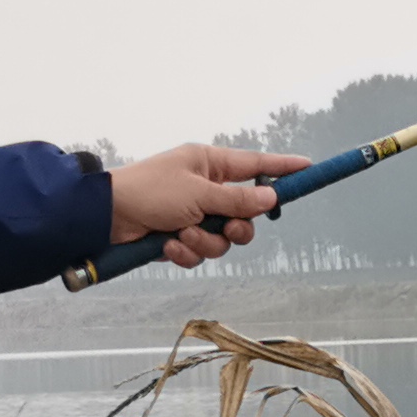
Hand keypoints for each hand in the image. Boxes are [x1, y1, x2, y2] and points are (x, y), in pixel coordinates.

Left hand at [107, 142, 299, 268]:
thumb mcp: (198, 193)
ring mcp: (193, 213)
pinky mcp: (180, 236)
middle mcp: (205, 188)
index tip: (308, 168)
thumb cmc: (149, 191)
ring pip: (223, 238)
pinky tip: (169, 245)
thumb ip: (236, 199)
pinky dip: (187, 251)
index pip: (255, 165)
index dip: (282, 168)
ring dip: (206, 241)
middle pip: (244, 213)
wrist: (107, 217)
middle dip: (236, 227)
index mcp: (209, 165)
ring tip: (184, 234)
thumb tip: (270, 197)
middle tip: (228, 228)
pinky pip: (200, 251)